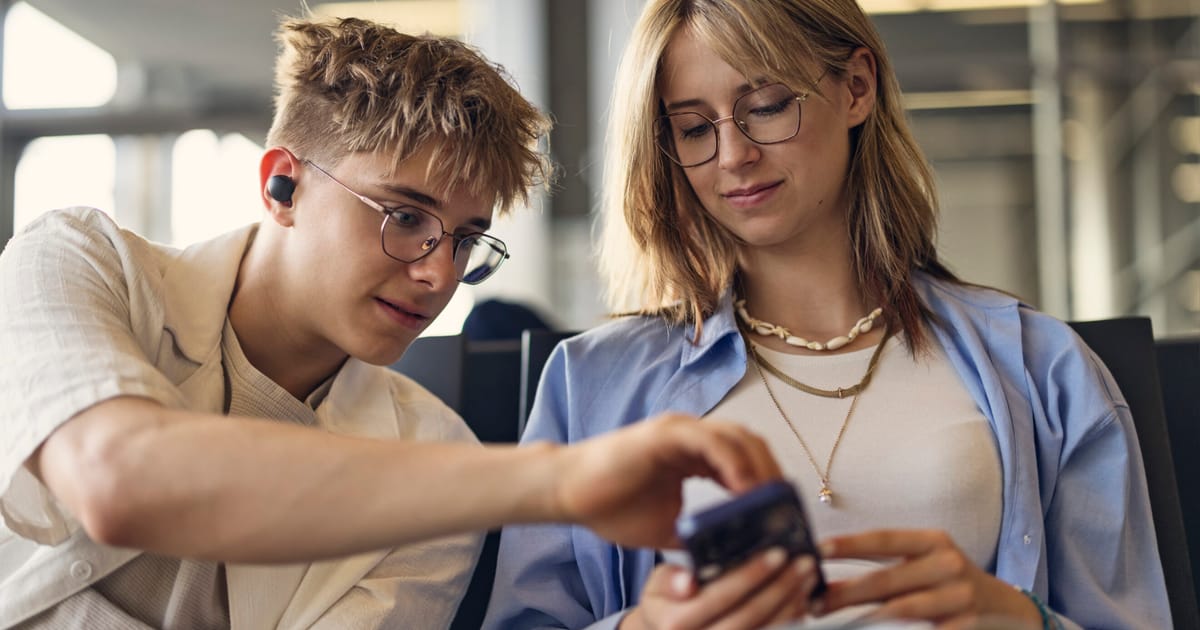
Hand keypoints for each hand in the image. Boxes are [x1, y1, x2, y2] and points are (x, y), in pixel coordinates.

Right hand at [552, 413, 780, 548]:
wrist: (569, 493)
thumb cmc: (611, 508)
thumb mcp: (669, 529)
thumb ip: (700, 534)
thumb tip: (731, 557)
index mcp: (693, 456)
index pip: (745, 460)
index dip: (768, 483)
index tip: (783, 514)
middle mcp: (691, 437)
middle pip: (750, 444)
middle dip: (773, 474)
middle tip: (786, 510)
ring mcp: (680, 431)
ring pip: (738, 438)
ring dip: (760, 469)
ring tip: (772, 504)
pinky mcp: (667, 433)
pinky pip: (713, 442)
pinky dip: (734, 464)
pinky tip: (744, 490)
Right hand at [621, 549, 820, 629]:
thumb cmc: (668, 604)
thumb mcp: (657, 585)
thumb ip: (670, 579)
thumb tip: (687, 581)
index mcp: (674, 624)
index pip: (718, 598)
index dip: (749, 575)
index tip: (776, 553)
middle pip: (749, 617)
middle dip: (780, 587)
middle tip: (802, 562)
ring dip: (792, 603)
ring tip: (806, 575)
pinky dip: (791, 619)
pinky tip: (801, 598)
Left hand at [818, 529, 1042, 629]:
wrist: (1006, 608)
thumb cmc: (949, 580)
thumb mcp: (927, 560)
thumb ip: (888, 563)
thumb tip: (826, 569)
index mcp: (933, 541)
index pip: (883, 540)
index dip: (849, 545)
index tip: (816, 551)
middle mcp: (948, 565)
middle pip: (886, 580)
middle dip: (844, 593)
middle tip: (812, 602)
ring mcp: (959, 599)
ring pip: (900, 610)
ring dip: (863, 619)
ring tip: (833, 624)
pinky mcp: (965, 626)